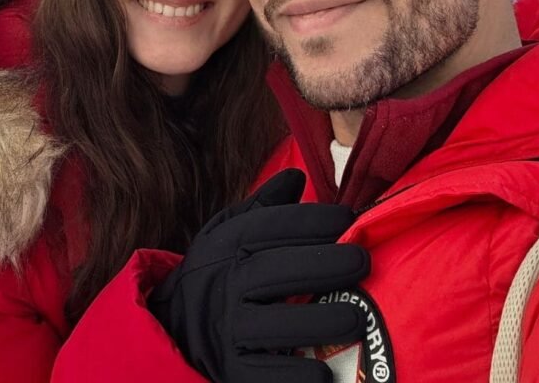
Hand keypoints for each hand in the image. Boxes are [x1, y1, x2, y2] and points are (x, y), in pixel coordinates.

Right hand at [149, 169, 368, 382]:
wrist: (175, 326)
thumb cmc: (220, 272)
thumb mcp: (229, 233)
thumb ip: (265, 207)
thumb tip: (297, 175)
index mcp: (227, 246)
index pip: (267, 227)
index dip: (309, 220)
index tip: (347, 217)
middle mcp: (225, 285)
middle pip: (273, 272)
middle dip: (321, 264)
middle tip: (362, 260)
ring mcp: (227, 330)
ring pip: (272, 325)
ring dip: (318, 322)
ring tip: (359, 317)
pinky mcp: (231, 371)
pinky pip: (264, 375)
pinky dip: (294, 375)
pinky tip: (326, 374)